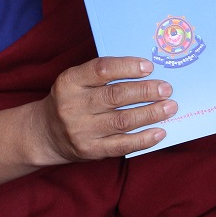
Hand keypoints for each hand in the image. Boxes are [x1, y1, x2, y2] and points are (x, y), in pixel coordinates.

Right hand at [35, 57, 175, 162]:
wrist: (46, 133)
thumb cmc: (70, 100)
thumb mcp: (76, 81)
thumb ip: (103, 76)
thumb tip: (146, 73)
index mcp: (69, 82)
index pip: (101, 69)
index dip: (127, 67)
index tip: (149, 66)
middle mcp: (73, 106)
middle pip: (116, 96)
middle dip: (146, 91)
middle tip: (166, 88)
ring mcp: (81, 130)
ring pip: (123, 120)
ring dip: (151, 113)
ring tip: (170, 107)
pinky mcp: (90, 150)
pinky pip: (122, 145)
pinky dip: (144, 139)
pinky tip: (160, 131)